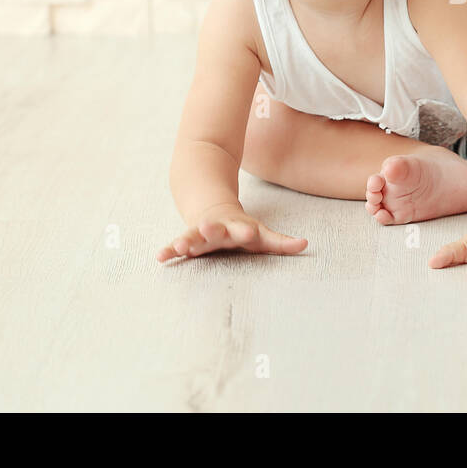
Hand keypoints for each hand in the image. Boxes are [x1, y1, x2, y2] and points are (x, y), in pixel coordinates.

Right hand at [156, 201, 307, 261]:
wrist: (213, 208)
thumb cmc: (242, 229)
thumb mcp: (262, 234)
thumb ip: (280, 242)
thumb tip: (306, 244)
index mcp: (238, 227)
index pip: (244, 229)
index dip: (246, 231)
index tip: (248, 233)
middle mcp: (218, 228)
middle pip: (216, 228)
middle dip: (213, 229)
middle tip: (208, 228)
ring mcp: (200, 233)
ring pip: (193, 236)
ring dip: (187, 240)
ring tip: (180, 246)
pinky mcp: (187, 240)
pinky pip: (176, 245)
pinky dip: (169, 251)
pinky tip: (160, 258)